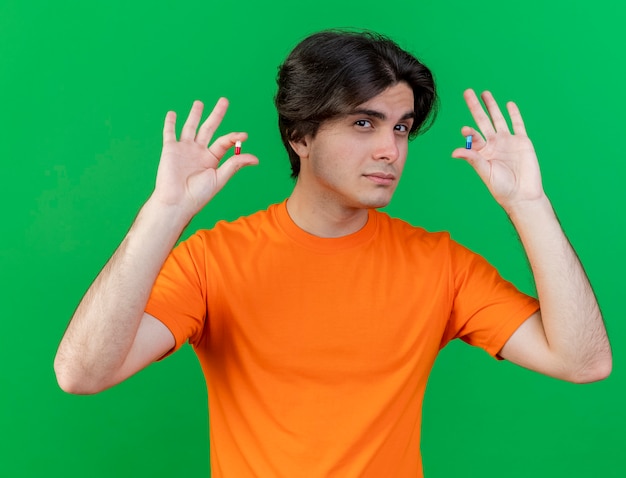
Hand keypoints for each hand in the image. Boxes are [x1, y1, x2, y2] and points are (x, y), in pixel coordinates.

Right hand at [152, 98, 258, 219]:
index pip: (224, 142)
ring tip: (199, 103)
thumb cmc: (198, 194)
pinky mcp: (170, 149)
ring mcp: (184, 149)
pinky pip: (170, 133)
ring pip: (191, 127)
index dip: (234, 137)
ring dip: (195, 115)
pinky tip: (172, 114)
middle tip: (224, 101)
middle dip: (216, 115)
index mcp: (212, 159)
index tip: (244, 135)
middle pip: (209, 128)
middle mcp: (199, 152)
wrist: (177, 201)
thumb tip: (255, 159)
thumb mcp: (220, 178)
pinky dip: (170, 123)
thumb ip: (234, 165)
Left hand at [451, 89, 543, 212]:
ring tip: (485, 93)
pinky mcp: (522, 142)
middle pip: (483, 121)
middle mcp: (493, 144)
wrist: (523, 195)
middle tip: (467, 92)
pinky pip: (518, 125)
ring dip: (492, 106)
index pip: (473, 136)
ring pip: (498, 119)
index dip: (469, 132)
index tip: (465, 129)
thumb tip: (455, 152)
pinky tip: (509, 104)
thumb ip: (473, 159)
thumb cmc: (502, 188)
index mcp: (482, 152)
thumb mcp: (485, 172)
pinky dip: (514, 114)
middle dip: (476, 107)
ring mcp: (508, 141)